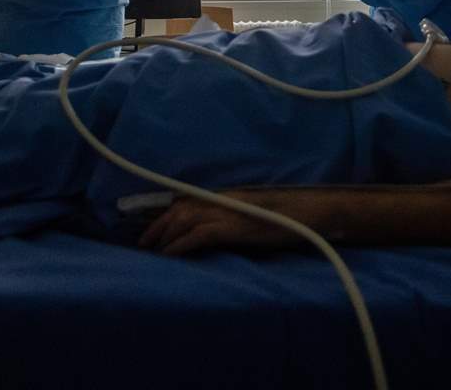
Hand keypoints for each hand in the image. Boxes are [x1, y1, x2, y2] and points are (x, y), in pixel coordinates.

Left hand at [139, 192, 300, 254]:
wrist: (307, 213)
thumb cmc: (286, 217)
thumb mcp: (253, 214)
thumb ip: (232, 216)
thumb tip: (214, 229)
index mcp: (226, 195)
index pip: (188, 200)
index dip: (167, 213)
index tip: (153, 226)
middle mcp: (222, 199)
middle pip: (180, 208)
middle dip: (158, 225)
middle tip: (143, 242)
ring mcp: (227, 212)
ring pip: (184, 219)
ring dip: (164, 235)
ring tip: (152, 250)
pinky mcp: (232, 228)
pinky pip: (197, 235)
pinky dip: (179, 244)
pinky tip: (169, 254)